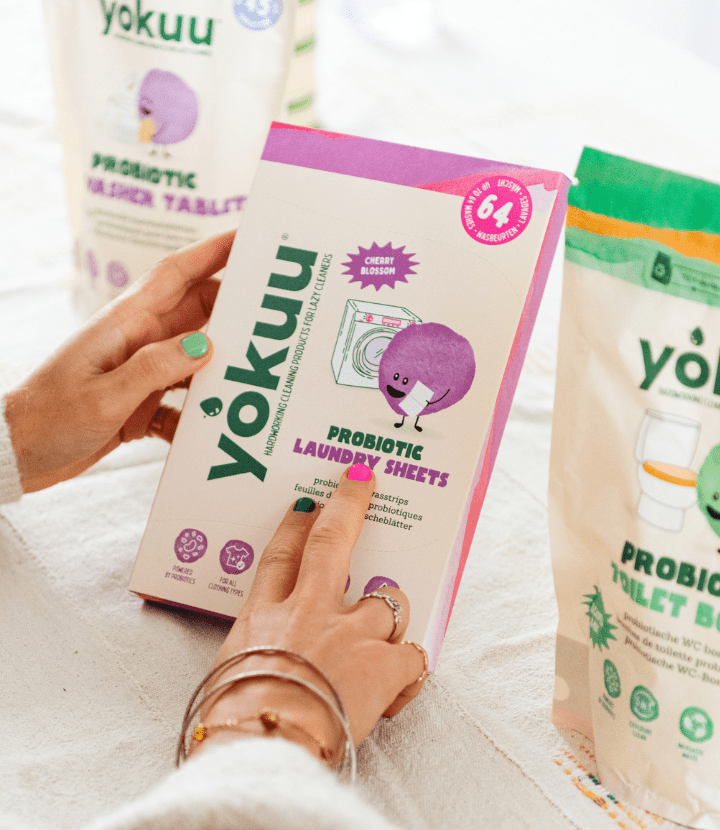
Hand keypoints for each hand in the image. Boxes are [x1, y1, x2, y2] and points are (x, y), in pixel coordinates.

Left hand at [4, 231, 233, 492]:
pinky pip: (180, 402)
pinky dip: (196, 415)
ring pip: (194, 357)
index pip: (177, 274)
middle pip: (196, 312)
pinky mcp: (137, 401)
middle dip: (234, 309)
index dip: (214, 250)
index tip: (249, 237)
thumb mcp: (107, 396)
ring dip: (222, 365)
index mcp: (126, 324)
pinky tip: (208, 433)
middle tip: (275, 312)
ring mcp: (138, 371)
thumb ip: (157, 368)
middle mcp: (137, 340)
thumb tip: (207, 347)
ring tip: (258, 374)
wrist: (15, 456)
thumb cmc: (49, 418)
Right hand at [193, 464, 426, 762]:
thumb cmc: (236, 723)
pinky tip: (399, 689)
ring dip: (393, 615)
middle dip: (349, 506)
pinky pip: (412, 655)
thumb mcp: (232, 673)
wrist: (259, 750)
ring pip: (389, 601)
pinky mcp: (381, 663)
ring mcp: (348, 632)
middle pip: (332, 543)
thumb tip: (270, 655)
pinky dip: (409, 673)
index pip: (281, 555)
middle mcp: (308, 612)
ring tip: (389, 637)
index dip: (295, 524)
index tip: (308, 502)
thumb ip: (256, 651)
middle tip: (362, 480)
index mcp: (265, 616)